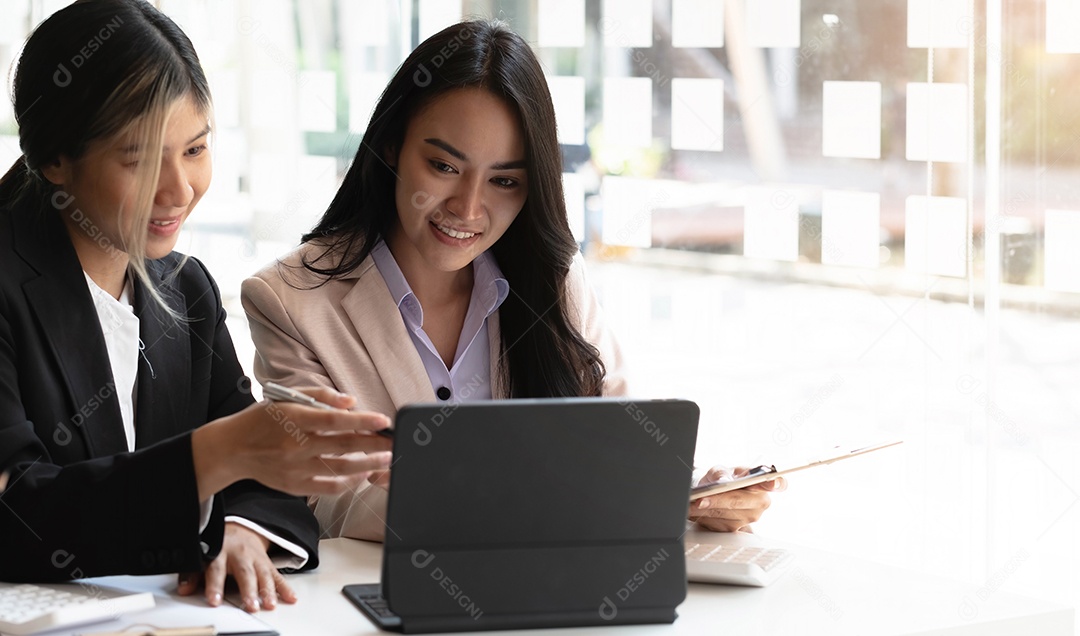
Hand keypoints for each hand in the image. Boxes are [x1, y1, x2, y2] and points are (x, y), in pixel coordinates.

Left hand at [177, 523, 295, 611]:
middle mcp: (241, 554)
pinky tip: (290, 597)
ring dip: (268, 590)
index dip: (215, 585)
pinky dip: (285, 587)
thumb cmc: (219, 546)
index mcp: (221, 551)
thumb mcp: (202, 555)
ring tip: (270, 604)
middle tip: (251, 605)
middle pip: (245, 573)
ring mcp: (257, 559)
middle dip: (249, 590)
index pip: (216, 569)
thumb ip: (192, 573)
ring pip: (264, 574)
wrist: (241, 529)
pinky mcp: (268, 564)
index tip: (214, 601)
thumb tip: (184, 589)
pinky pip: (278, 576)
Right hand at [192, 387, 393, 500]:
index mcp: (293, 420)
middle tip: (394, 442)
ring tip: (386, 459)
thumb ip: (320, 397)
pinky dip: (349, 482)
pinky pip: (329, 487)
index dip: (362, 421)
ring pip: (340, 469)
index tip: (383, 420)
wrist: (232, 449)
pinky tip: (362, 474)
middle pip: (343, 446)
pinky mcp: (295, 486)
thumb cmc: (263, 420)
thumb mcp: (286, 398)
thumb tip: (351, 402)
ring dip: (368, 464)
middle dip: (374, 445)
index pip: (334, 420)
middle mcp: (295, 446)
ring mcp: (295, 469)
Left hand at [688, 465, 786, 532]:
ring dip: (707, 510)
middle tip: (702, 499)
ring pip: (727, 515)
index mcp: (762, 484)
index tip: (771, 483)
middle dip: (719, 501)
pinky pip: (718, 524)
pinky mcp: (736, 529)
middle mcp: (760, 502)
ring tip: (693, 503)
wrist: (712, 492)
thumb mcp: (720, 470)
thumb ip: (721, 473)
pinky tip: (696, 510)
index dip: (775, 484)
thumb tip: (723, 482)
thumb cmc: (722, 479)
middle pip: (741, 502)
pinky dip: (704, 517)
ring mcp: (749, 518)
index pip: (778, 484)